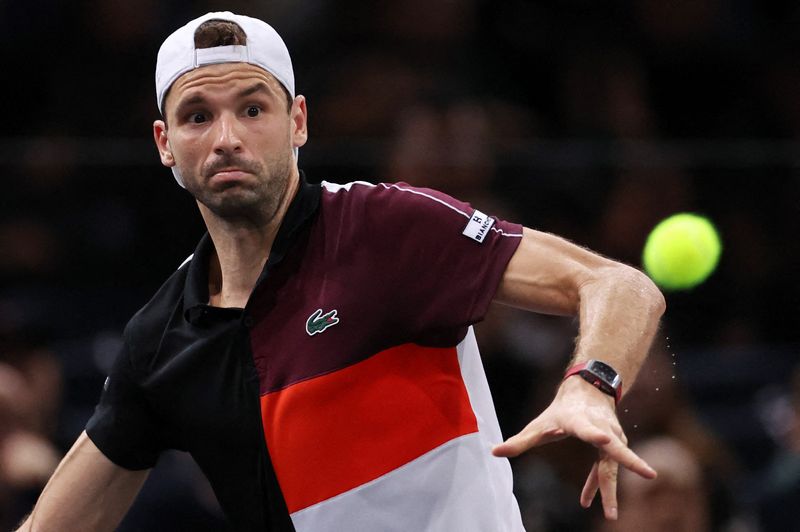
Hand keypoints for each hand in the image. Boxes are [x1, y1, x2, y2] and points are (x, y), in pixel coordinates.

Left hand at [491, 376, 656, 519]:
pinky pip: (607, 468)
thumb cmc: (562, 409)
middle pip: (615, 450)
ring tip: (609, 515)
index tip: (604, 438)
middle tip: (650, 475)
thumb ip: (520, 441)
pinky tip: (588, 500)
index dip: (595, 434)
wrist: (589, 390)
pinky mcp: (615, 445)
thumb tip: (494, 452)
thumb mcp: (540, 425)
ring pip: (613, 465)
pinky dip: (599, 484)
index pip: (589, 428)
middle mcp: (602, 429)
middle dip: (630, 463)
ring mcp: (613, 437)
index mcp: (581, 421)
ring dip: (609, 488)